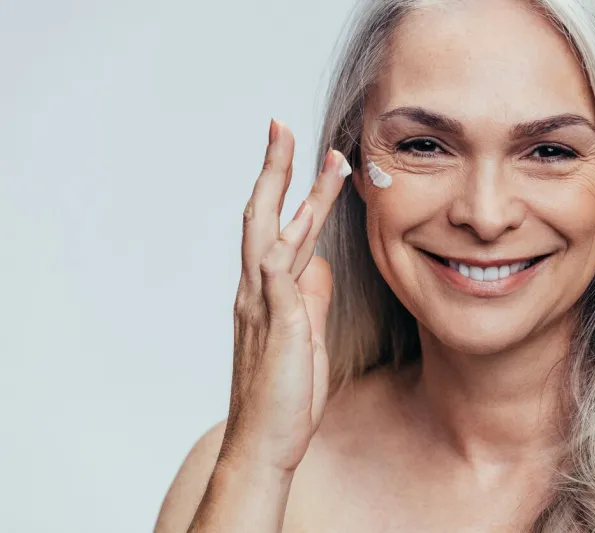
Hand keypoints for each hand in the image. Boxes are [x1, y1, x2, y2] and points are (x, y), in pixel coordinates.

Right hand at [221, 119, 348, 472]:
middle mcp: (256, 292)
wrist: (264, 445)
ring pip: (273, 236)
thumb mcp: (305, 337)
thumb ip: (309, 299)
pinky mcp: (275, 328)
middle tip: (283, 127)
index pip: (274, 227)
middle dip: (275, 169)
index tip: (303, 154)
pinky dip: (290, 244)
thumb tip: (319, 266)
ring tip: (321, 157)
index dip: (287, 188)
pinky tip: (306, 217)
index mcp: (266, 293)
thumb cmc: (284, 395)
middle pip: (262, 217)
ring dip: (297, 193)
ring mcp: (262, 308)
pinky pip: (279, 277)